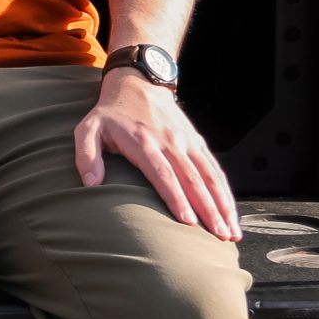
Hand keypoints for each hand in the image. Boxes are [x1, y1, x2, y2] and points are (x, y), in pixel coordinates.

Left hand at [75, 70, 240, 241]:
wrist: (137, 83)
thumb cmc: (110, 114)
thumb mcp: (88, 129)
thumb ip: (86, 155)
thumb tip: (91, 184)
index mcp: (144, 143)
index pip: (163, 174)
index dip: (176, 197)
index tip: (187, 221)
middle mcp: (170, 142)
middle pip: (193, 179)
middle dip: (208, 209)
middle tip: (219, 235)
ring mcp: (187, 142)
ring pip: (209, 176)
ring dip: (223, 204)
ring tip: (231, 232)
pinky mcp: (197, 142)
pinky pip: (214, 168)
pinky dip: (225, 191)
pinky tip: (232, 212)